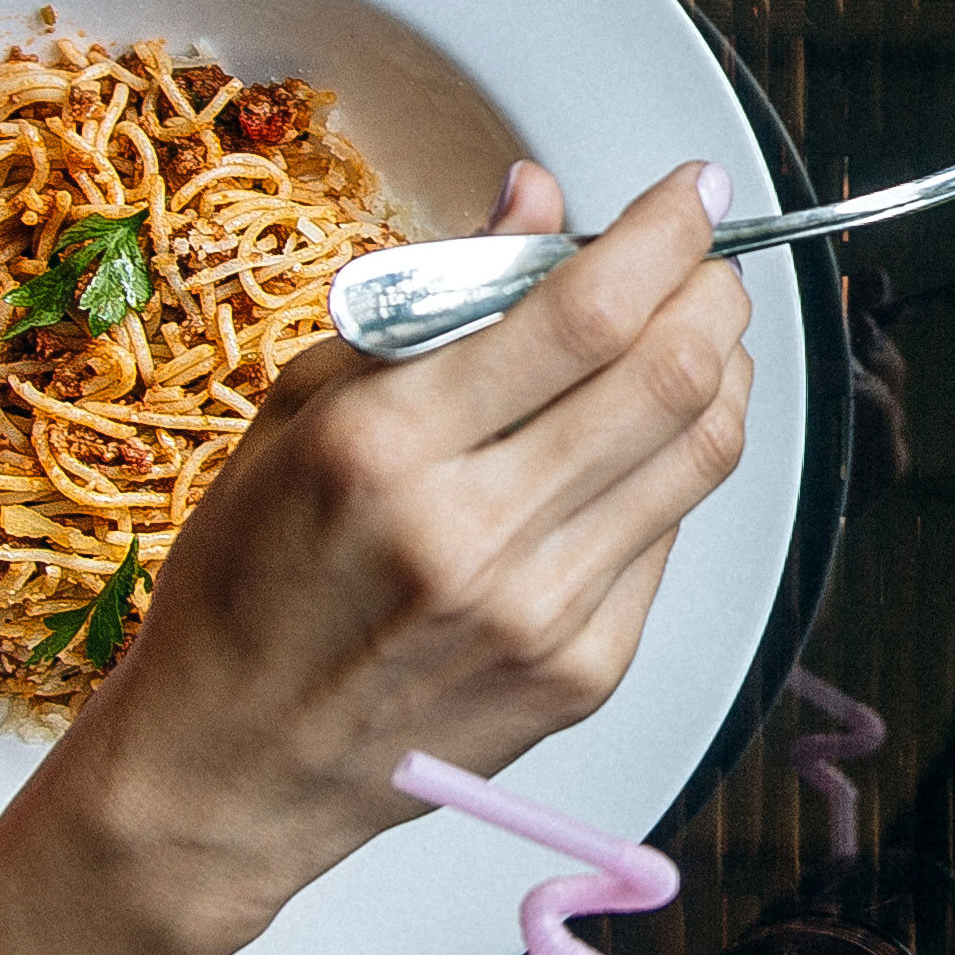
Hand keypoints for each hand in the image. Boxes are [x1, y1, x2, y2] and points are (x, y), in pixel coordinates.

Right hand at [44, 161, 754, 954]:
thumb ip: (431, 298)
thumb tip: (538, 200)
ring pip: (698, 455)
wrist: (234, 764)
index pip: (582, 314)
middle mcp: (473, 533)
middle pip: (669, 377)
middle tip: (707, 261)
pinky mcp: (582, 674)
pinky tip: (641, 441)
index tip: (694, 190)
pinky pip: (670, 537)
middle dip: (714, 293)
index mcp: (387, 448)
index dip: (665, 235)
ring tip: (697, 334)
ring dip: (721, 371)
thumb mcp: (300, 410)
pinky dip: (675, 467)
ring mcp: (540, 614)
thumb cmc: (251, 579)